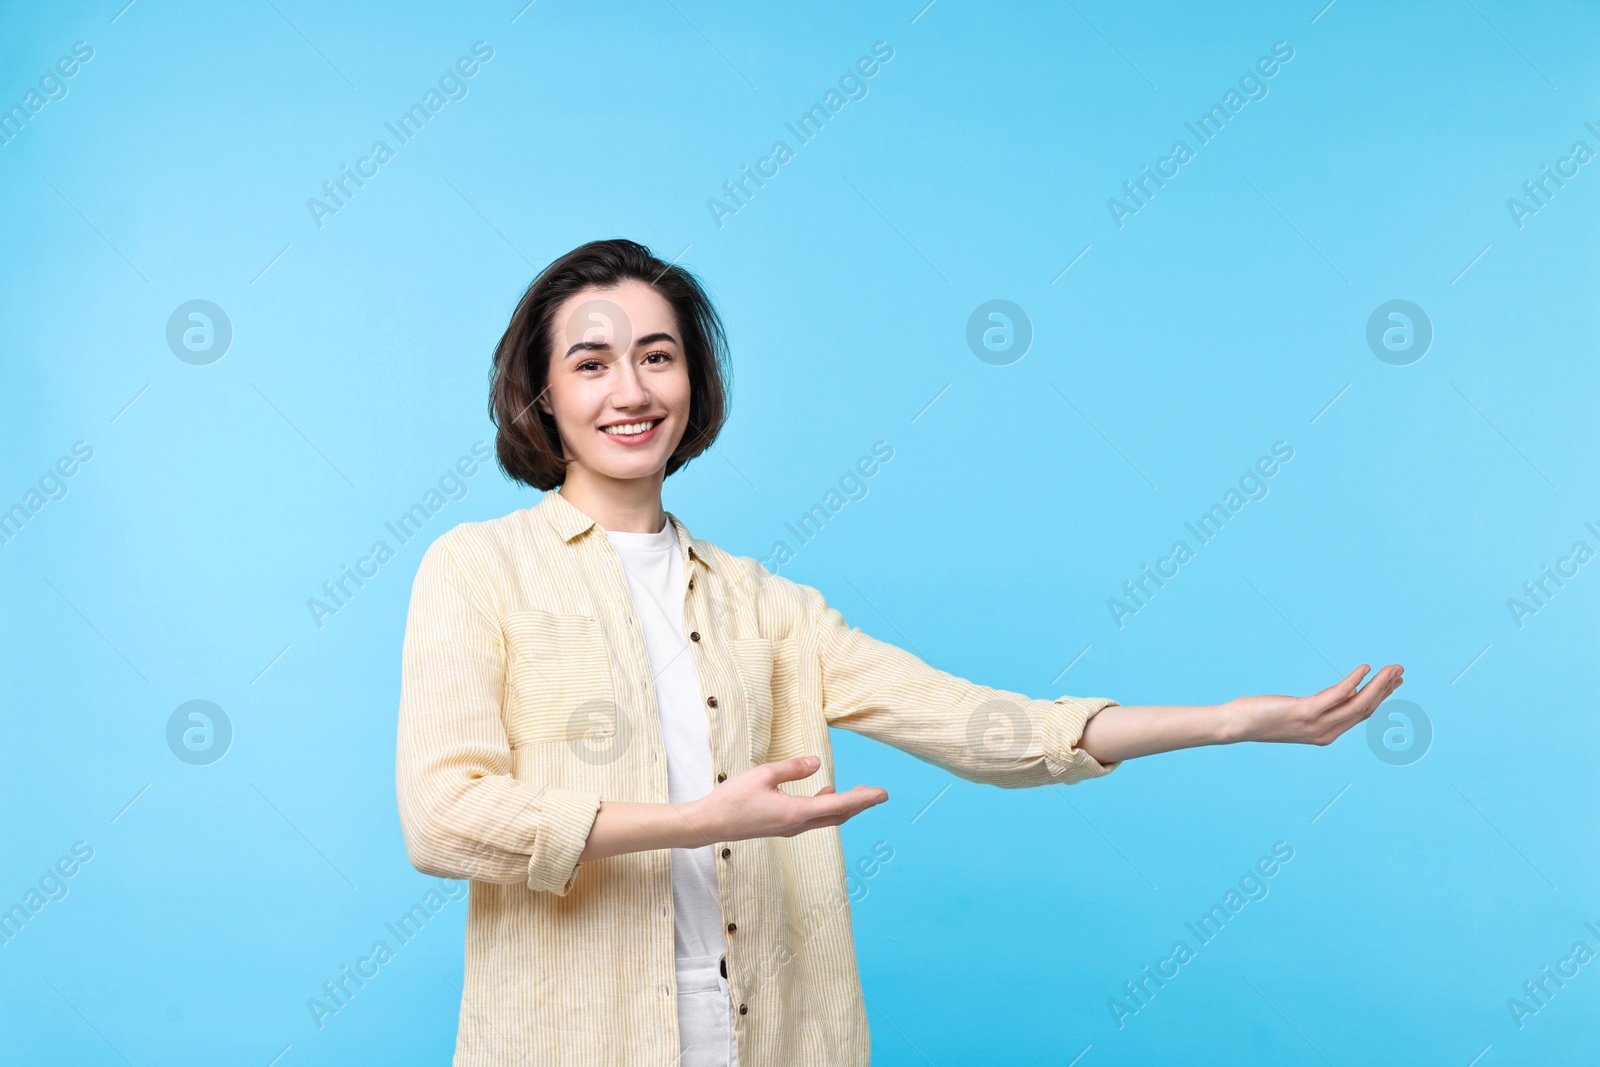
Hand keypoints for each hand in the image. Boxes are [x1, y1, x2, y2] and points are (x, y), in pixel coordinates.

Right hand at [693, 755, 887, 842]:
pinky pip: (812, 817)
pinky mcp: (781, 826)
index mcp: (796, 812)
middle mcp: (797, 824)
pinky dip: (826, 805)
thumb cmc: (732, 799)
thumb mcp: (763, 775)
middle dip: (860, 804)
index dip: (863, 798)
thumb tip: (817, 762)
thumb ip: (793, 768)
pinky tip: (825, 791)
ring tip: (859, 792)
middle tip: (878, 794)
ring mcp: (789, 828)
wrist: (710, 824)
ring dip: (844, 805)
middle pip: (838, 815)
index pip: (839, 805)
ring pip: (826, 817)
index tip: (883, 794)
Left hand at [1224, 664, 1404, 745]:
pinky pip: (1337, 695)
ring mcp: (1317, 724)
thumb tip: (1348, 691)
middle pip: (1366, 708)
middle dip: (1386, 688)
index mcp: (1327, 733)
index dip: (1381, 696)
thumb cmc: (1263, 715)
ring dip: (1379, 684)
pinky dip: (1354, 681)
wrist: (1237, 725)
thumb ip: (1324, 705)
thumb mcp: (1300, 711)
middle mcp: (1326, 732)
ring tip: (1392, 668)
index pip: (1362, 713)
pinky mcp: (1305, 712)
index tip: (1395, 681)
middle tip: (1400, 670)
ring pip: (1358, 703)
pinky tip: (1364, 668)